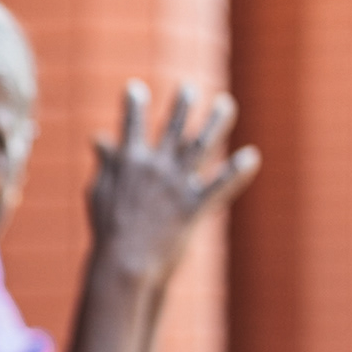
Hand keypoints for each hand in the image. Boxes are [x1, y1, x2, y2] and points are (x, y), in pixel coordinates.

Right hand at [87, 80, 259, 283]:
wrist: (123, 264)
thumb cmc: (108, 231)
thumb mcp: (99, 192)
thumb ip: (106, 163)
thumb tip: (99, 138)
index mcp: (130, 162)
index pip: (131, 125)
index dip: (133, 104)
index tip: (135, 88)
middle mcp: (156, 166)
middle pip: (173, 127)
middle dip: (182, 105)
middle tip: (188, 89)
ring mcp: (176, 185)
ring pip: (201, 145)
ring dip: (216, 122)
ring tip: (226, 104)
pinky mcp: (194, 207)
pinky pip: (220, 185)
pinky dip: (237, 171)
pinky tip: (252, 156)